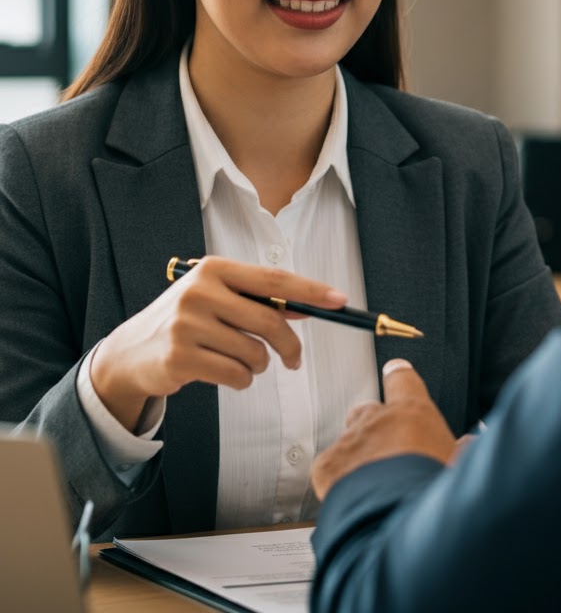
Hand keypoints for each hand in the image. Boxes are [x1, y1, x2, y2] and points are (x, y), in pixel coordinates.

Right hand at [90, 256, 346, 430]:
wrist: (132, 352)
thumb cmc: (188, 321)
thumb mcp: (220, 299)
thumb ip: (259, 300)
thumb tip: (310, 304)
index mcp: (214, 269)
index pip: (274, 279)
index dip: (310, 291)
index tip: (340, 301)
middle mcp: (199, 291)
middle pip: (269, 321)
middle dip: (290, 345)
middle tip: (294, 360)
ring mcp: (186, 324)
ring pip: (254, 353)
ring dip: (258, 366)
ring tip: (243, 364)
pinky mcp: (179, 357)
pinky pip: (236, 375)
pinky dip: (241, 381)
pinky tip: (225, 374)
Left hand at [312, 359, 456, 499]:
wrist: (394, 519)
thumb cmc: (430, 494)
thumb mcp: (455, 466)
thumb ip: (458, 450)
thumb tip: (467, 445)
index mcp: (412, 413)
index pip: (402, 380)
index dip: (398, 376)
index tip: (395, 372)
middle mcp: (377, 420)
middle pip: (368, 411)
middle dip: (375, 428)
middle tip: (389, 453)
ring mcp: (350, 442)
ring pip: (347, 440)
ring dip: (356, 457)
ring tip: (370, 484)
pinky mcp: (327, 466)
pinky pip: (327, 466)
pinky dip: (336, 479)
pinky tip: (350, 495)